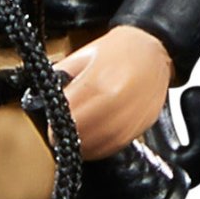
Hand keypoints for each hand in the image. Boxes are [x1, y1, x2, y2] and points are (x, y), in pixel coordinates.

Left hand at [60, 25, 172, 158]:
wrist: (155, 50)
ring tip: (74, 141)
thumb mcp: (84, 53)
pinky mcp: (140, 125)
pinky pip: (116, 145)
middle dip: (67, 136)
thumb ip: (62, 73)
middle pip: (83, 131)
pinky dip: (101, 148)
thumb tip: (44, 92)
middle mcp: (117, 101)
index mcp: (99, 81)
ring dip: (83, 146)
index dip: (57, 123)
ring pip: (99, 143)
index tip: (51, 127)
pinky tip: (92, 143)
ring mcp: (131, 115)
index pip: (70, 112)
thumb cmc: (121, 50)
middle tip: (58, 136)